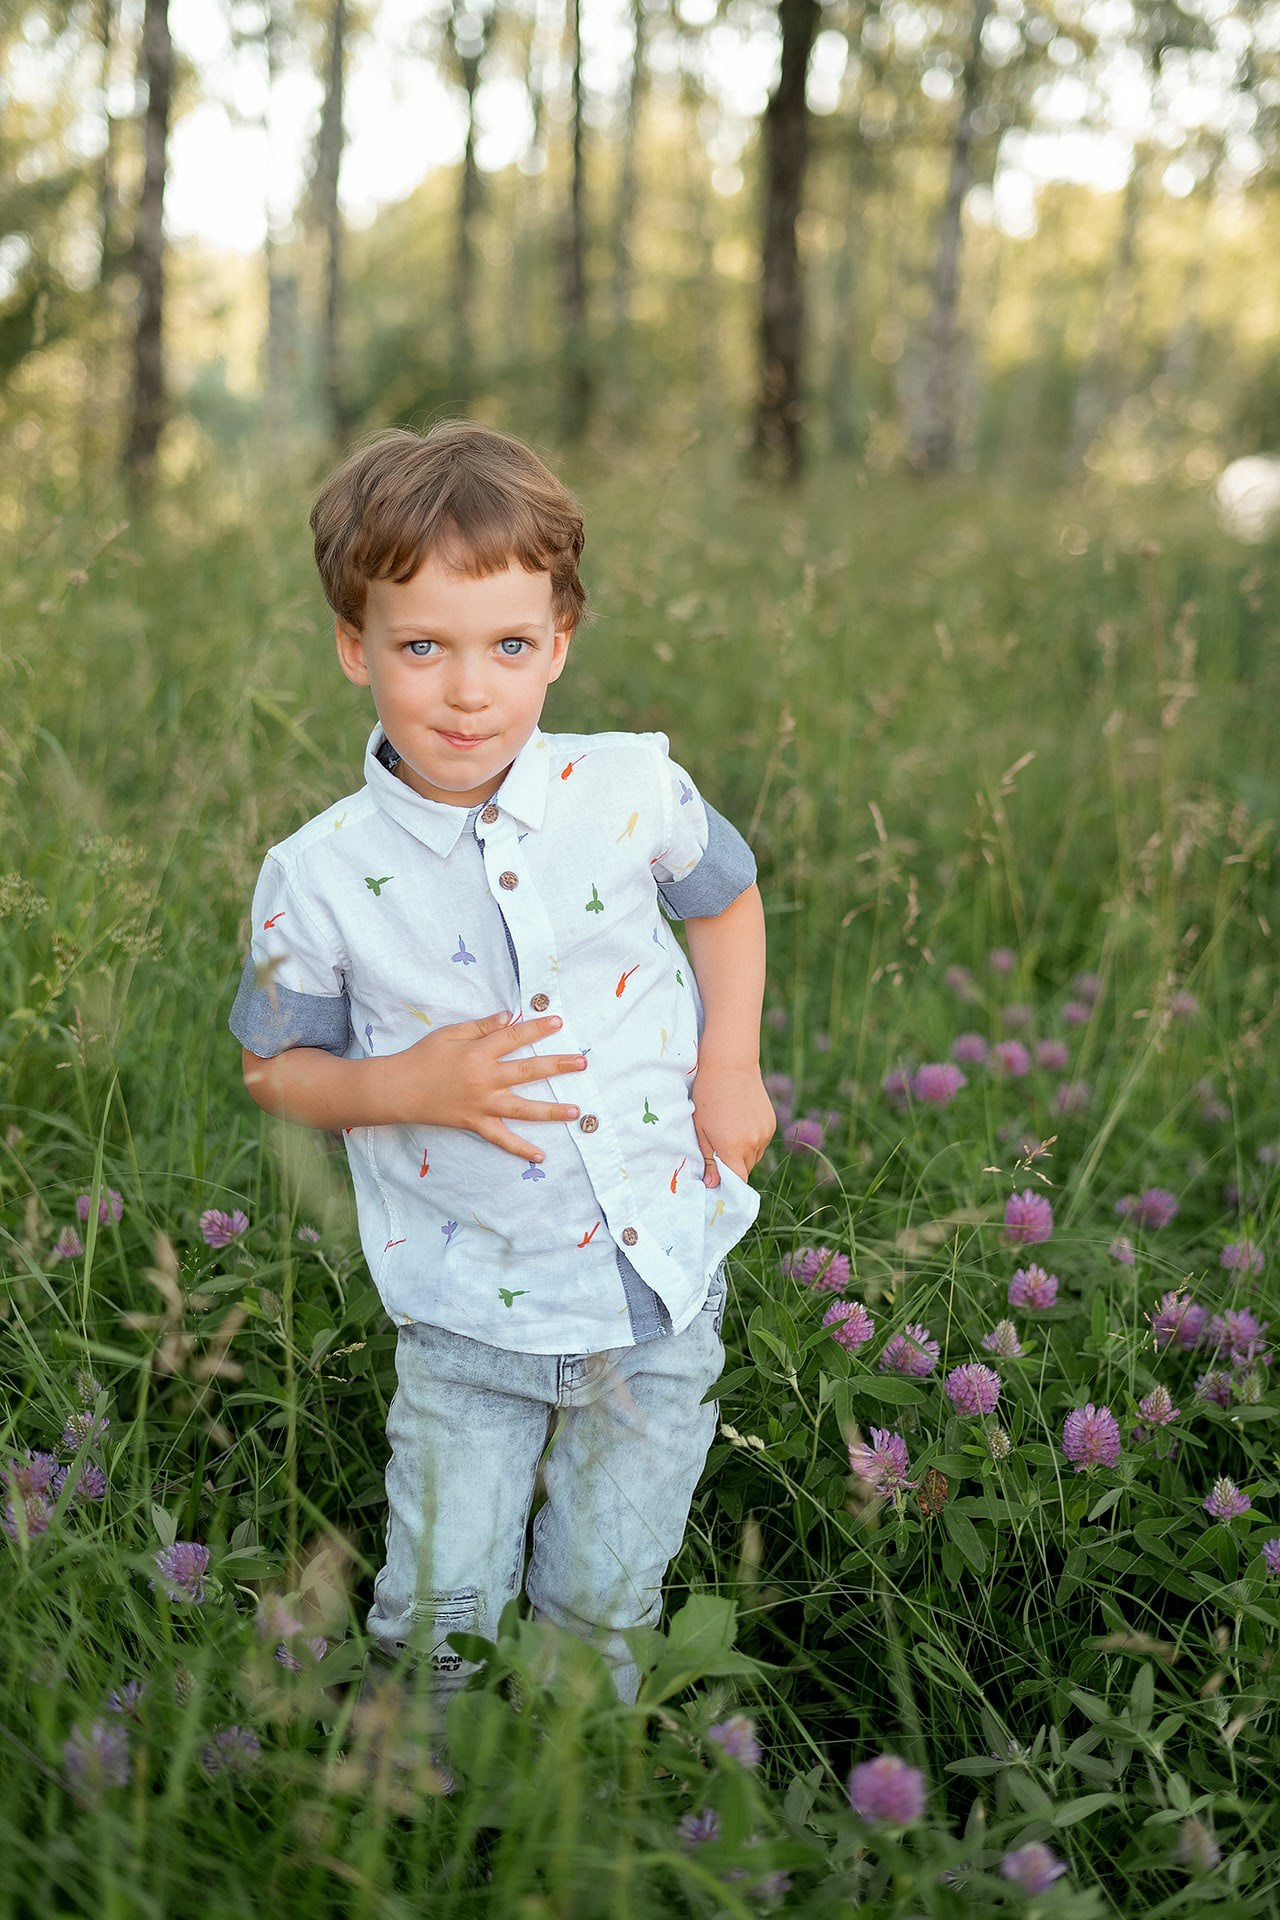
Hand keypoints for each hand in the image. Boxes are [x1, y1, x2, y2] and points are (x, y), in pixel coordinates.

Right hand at [386, 1010, 586, 1161]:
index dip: (536, 1029)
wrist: (398, 1089)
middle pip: (527, 1071)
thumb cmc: (423, 1057)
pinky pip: (501, 1139)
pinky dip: (520, 1148)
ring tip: (576, 1111)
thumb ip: (481, 1026)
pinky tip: (540, 1156)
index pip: (514, 1037)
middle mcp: (484, 1079)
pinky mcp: (475, 1123)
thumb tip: (509, 1016)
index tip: (558, 1023)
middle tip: (582, 1062)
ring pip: (522, 1108)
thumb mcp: (450, 1033)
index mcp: (478, 1053)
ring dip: (551, 1110)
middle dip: (557, 1066)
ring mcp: (481, 1104)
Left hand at [690, 1060, 776, 1186]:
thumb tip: (712, 1184)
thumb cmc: (708, 1095)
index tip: (718, 1180)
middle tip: (719, 1147)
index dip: (729, 1184)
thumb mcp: (701, 1129)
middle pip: (746, 1169)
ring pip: (755, 1156)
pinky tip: (741, 1121)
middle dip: (733, 1165)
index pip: (738, 1180)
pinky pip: (762, 1141)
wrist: (731, 1065)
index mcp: (733, 1146)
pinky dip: (753, 1139)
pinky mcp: (771, 1123)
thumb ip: (708, 1159)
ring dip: (743, 1153)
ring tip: (730, 1130)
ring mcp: (765, 1133)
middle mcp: (753, 1143)